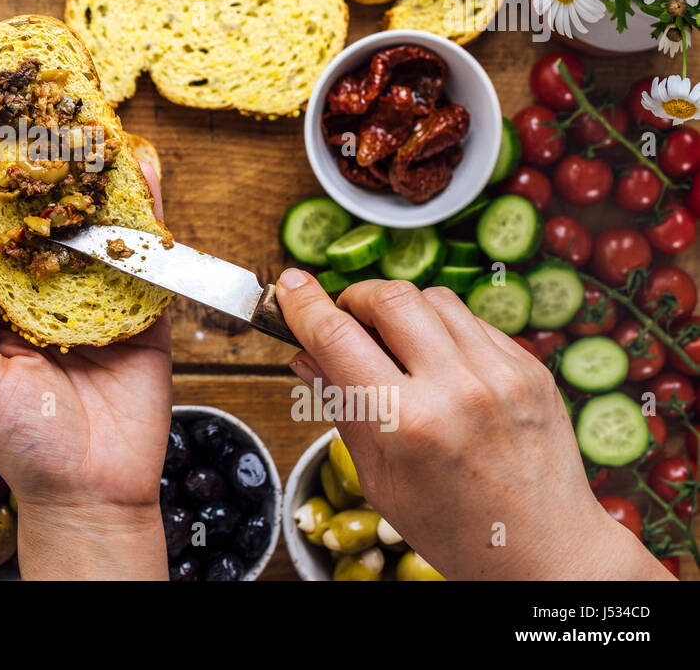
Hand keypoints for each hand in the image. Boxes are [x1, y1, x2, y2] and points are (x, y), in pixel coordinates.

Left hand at [0, 149, 170, 579]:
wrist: (91, 490)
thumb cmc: (22, 443)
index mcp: (5, 304)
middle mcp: (53, 291)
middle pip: (52, 216)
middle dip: (49, 167)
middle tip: (44, 110)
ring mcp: (103, 296)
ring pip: (101, 226)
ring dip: (100, 176)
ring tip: (95, 123)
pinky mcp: (148, 310)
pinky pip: (148, 255)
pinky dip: (149, 212)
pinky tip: (144, 169)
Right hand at [275, 270, 673, 580]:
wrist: (548, 552)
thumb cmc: (458, 529)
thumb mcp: (379, 481)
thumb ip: (342, 409)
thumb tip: (306, 356)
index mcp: (408, 423)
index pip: (339, 337)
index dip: (305, 305)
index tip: (289, 287)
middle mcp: (458, 388)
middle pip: (390, 297)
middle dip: (356, 299)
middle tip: (346, 321)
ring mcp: (501, 373)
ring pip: (434, 298)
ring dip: (402, 309)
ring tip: (395, 344)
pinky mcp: (530, 368)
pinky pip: (473, 321)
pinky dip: (443, 329)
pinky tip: (438, 362)